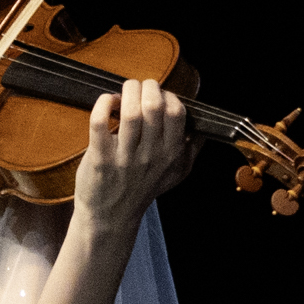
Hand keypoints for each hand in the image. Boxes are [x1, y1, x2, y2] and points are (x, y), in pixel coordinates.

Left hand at [74, 78, 192, 229]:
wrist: (111, 216)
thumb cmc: (142, 190)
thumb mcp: (176, 174)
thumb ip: (192, 150)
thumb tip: (204, 128)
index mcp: (171, 154)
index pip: (176, 113)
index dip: (167, 96)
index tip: (158, 96)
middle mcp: (150, 155)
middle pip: (153, 106)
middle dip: (147, 87)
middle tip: (140, 87)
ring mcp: (125, 157)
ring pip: (130, 112)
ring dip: (126, 92)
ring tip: (124, 93)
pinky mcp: (100, 158)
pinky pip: (99, 122)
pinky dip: (102, 104)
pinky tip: (107, 103)